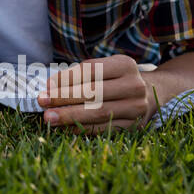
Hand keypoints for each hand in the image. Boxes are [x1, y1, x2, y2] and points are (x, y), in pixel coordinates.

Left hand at [37, 55, 154, 133]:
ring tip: (49, 118)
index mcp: (125, 65)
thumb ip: (78, 75)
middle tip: (42, 102)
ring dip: (70, 116)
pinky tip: (65, 127)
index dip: (67, 78)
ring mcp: (136, 107)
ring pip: (98, 113)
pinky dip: (81, 128)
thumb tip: (50, 87)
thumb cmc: (116, 79)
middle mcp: (134, 85)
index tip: (46, 86)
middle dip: (64, 98)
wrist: (151, 94)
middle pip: (94, 92)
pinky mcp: (134, 126)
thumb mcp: (104, 68)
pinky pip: (103, 128)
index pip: (91, 70)